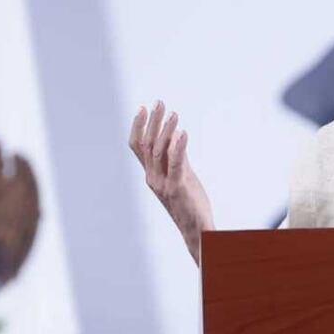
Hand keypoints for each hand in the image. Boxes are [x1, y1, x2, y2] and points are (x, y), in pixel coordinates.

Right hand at [129, 101, 213, 263]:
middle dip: (152, 121)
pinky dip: (178, 145)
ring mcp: (163, 183)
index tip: (143, 107)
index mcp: (151, 175)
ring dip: (166, 129)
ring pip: (159, 151)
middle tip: (159, 102)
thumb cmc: (189, 203)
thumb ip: (177, 157)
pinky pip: (176, 163)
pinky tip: (182, 132)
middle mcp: (152, 178)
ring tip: (173, 113)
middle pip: (147, 144)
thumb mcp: (182, 176)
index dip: (137, 126)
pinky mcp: (177, 187)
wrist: (197, 230)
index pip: (137, 147)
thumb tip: (176, 134)